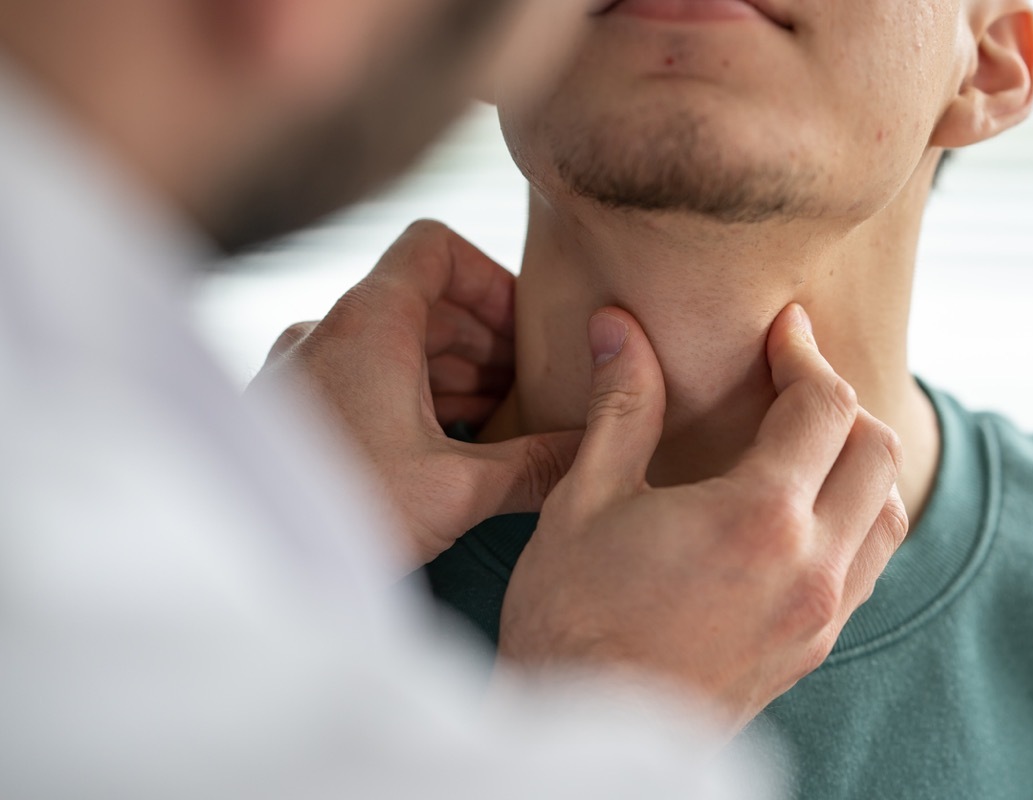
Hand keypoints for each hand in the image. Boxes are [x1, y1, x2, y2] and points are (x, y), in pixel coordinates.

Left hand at [251, 220, 581, 567]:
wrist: (245, 563)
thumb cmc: (342, 514)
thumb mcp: (456, 489)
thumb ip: (535, 465)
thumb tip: (591, 452)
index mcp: (367, 322)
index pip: (436, 247)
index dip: (492, 279)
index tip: (527, 331)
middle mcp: (329, 331)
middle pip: (423, 299)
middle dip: (486, 339)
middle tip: (532, 388)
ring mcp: (307, 368)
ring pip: (396, 340)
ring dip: (454, 371)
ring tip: (500, 423)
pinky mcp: (296, 406)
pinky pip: (367, 375)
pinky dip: (415, 394)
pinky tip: (449, 444)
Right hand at [498, 304, 907, 736]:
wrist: (584, 741)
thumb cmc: (572, 620)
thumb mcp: (586, 500)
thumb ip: (622, 406)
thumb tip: (618, 326)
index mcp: (760, 518)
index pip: (824, 407)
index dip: (805, 354)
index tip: (782, 329)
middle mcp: (811, 567)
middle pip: (877, 451)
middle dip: (840, 400)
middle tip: (790, 377)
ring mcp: (819, 615)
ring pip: (888, 513)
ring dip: (859, 462)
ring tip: (803, 441)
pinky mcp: (811, 650)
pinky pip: (866, 567)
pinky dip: (854, 519)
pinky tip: (798, 513)